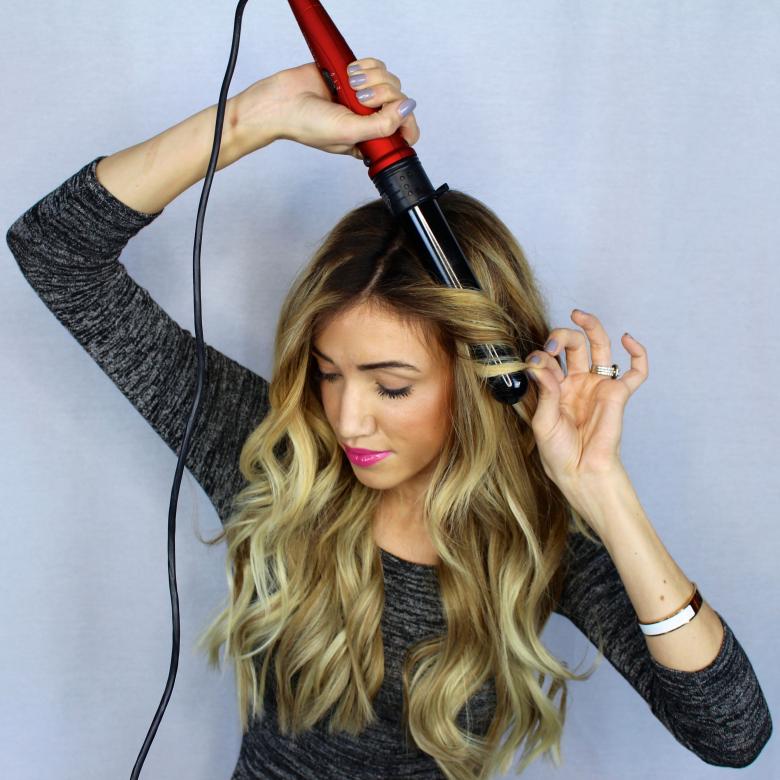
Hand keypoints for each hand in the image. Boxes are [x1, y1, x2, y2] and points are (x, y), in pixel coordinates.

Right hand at [233, 57, 418, 158]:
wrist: (282, 101)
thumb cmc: (308, 125)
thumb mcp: (350, 133)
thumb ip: (382, 125)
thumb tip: (406, 108)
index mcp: (371, 140)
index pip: (405, 130)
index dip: (403, 119)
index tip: (388, 113)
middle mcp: (370, 119)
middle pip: (398, 100)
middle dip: (382, 94)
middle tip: (358, 99)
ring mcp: (363, 97)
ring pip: (389, 80)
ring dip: (372, 78)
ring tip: (350, 85)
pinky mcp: (355, 77)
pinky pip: (376, 66)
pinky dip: (366, 66)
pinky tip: (349, 74)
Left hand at [524, 310, 647, 494]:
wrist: (580, 472)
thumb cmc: (558, 452)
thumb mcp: (544, 421)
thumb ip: (545, 392)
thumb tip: (539, 362)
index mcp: (556, 386)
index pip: (549, 358)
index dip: (541, 355)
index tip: (535, 363)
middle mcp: (577, 381)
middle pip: (574, 344)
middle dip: (561, 335)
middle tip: (552, 342)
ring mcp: (598, 385)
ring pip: (600, 346)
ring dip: (590, 327)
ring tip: (578, 314)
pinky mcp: (618, 393)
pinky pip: (636, 370)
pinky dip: (637, 352)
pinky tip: (627, 338)